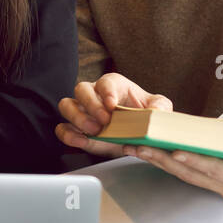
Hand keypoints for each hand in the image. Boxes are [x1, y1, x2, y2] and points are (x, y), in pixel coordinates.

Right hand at [55, 73, 172, 157]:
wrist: (137, 134)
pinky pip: (63, 128)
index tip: (112, 104)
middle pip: (81, 89)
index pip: (105, 82)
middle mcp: (94, 95)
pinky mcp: (76, 129)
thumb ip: (160, 107)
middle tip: (104, 120)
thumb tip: (155, 112)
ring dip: (78, 117)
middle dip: (91, 104)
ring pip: (67, 105)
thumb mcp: (159, 108)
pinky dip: (68, 134)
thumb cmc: (144, 114)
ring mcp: (82, 112)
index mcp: (114, 86)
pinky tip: (80, 141)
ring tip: (94, 130)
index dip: (106, 91)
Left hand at [127, 126, 222, 199]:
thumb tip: (222, 128)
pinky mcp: (211, 180)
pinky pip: (186, 170)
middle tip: (139, 146)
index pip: (214, 169)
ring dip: (157, 160)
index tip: (174, 151)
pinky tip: (150, 149)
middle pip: (191, 173)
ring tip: (135, 147)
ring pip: (184, 173)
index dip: (193, 160)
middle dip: (162, 159)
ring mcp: (219, 187)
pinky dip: (167, 160)